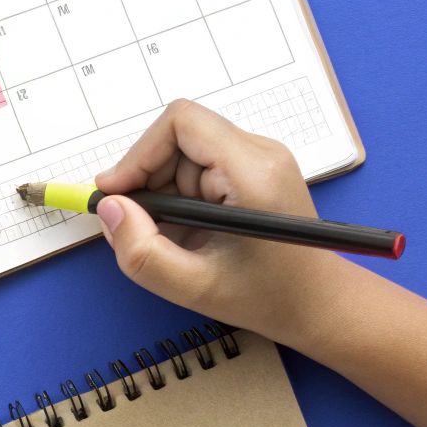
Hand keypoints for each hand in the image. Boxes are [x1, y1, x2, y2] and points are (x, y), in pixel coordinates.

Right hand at [92, 99, 349, 341]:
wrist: (318, 303)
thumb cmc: (266, 297)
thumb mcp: (192, 287)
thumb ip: (140, 250)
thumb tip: (107, 207)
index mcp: (252, 174)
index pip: (181, 122)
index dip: (139, 153)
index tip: (117, 193)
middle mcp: (261, 153)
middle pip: (179, 136)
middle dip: (147, 176)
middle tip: (137, 222)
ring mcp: (261, 157)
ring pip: (185, 150)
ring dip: (162, 187)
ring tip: (168, 232)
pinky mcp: (256, 166)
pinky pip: (200, 162)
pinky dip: (178, 190)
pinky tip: (185, 226)